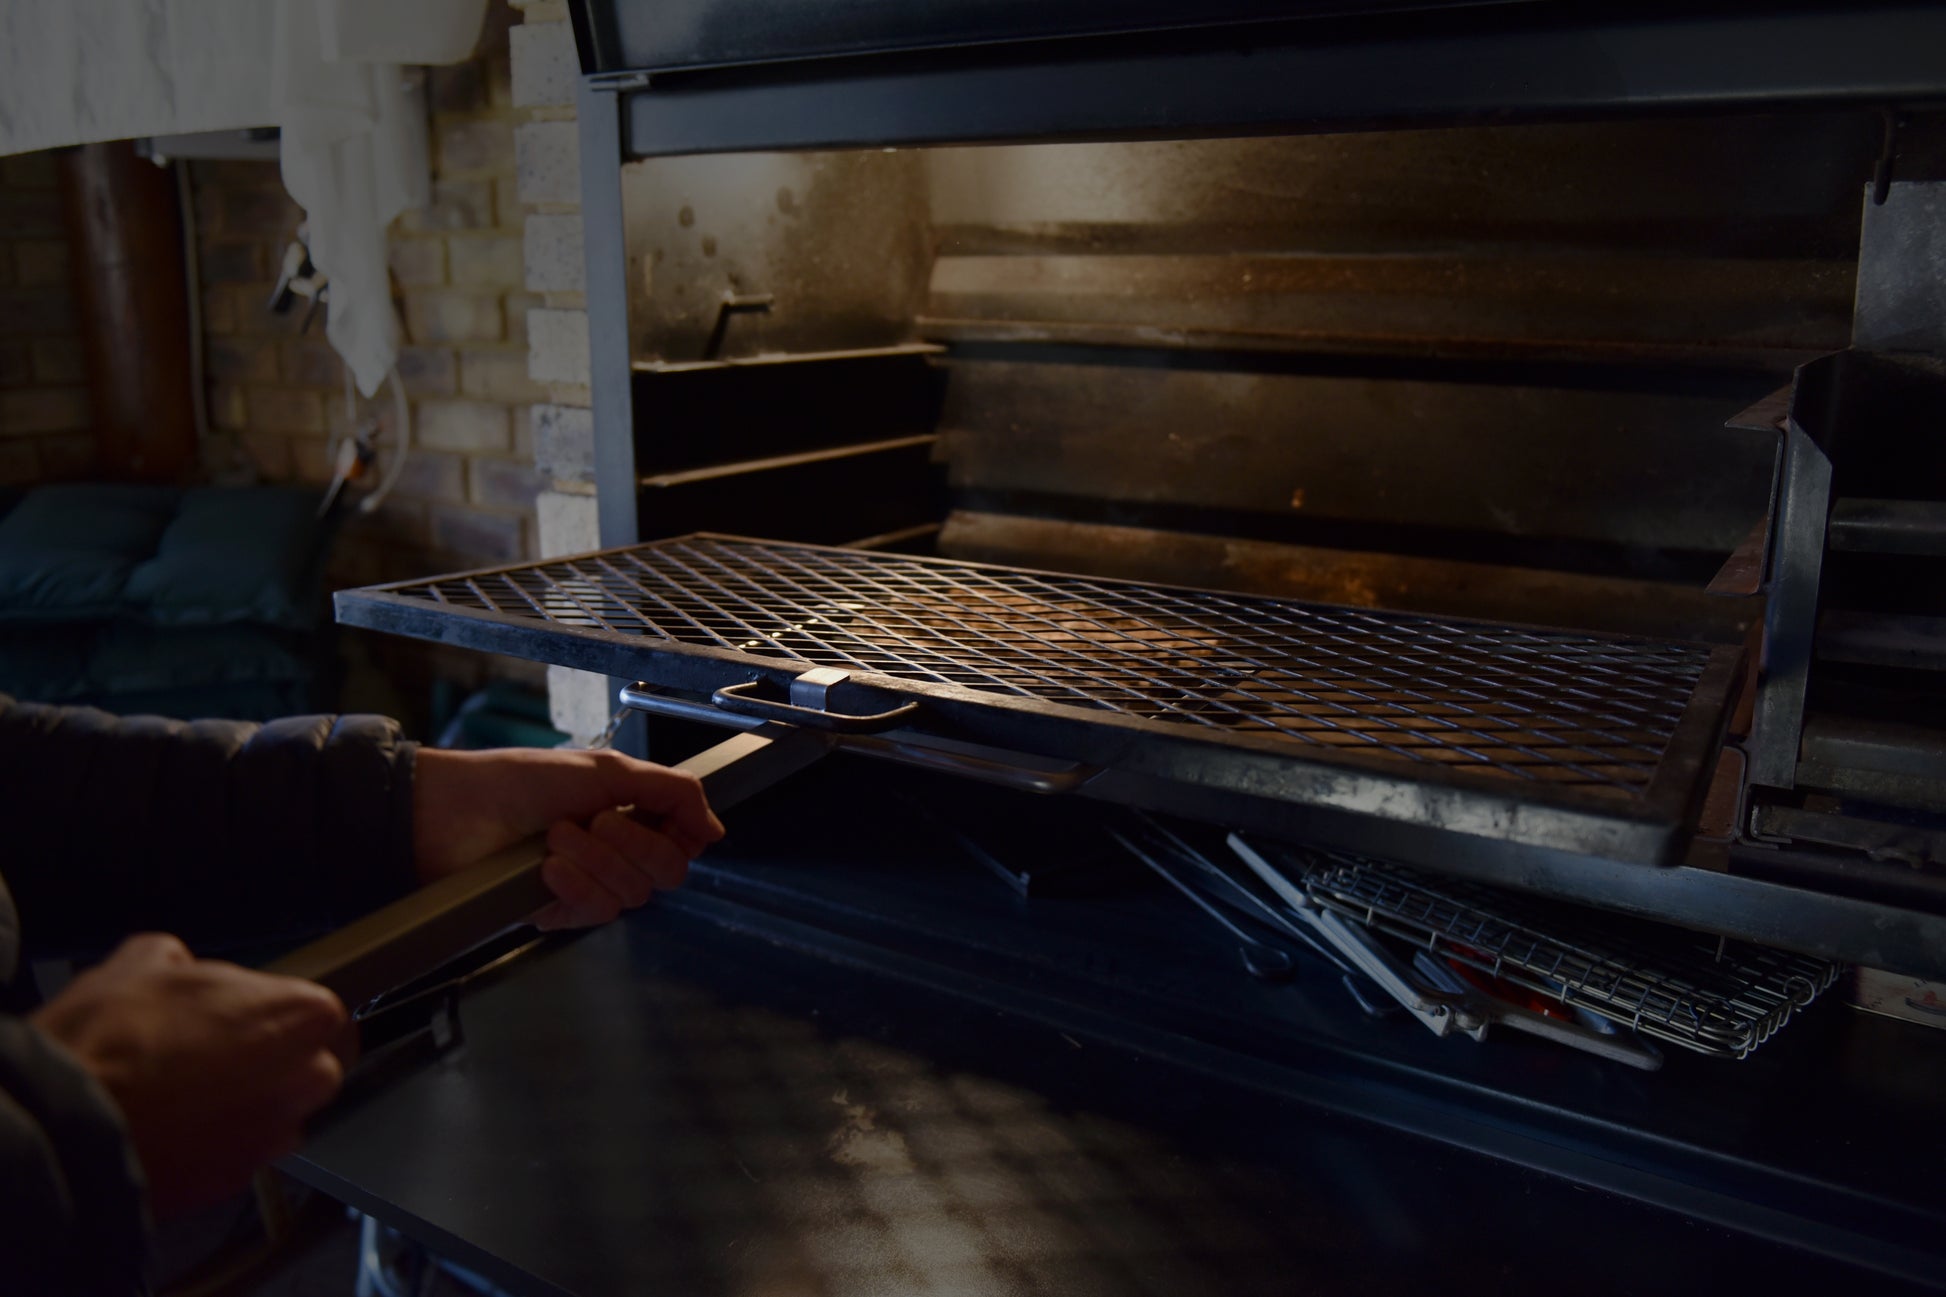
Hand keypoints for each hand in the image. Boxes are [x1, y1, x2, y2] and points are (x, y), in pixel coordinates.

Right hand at [31, 934, 349, 1218]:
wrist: (65, 1128)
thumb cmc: (109, 1042)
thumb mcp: (140, 963)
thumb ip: (180, 960)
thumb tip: (176, 964)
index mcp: (300, 1017)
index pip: (318, 1013)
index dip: (274, 1015)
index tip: (244, 1018)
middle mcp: (305, 1081)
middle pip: (308, 1069)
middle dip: (271, 1064)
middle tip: (214, 1056)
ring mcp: (272, 1137)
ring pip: (274, 1117)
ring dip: (243, 1107)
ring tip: (184, 1097)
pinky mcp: (234, 1181)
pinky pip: (236, 1155)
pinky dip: (212, 1145)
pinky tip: (171, 1130)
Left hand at [413, 747, 725, 929]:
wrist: (456, 811)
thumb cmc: (522, 780)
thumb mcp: (606, 770)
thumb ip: (671, 792)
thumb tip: (716, 828)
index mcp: (630, 814)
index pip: (685, 840)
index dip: (686, 833)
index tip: (673, 819)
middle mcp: (615, 853)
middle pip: (670, 871)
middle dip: (637, 843)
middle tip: (598, 818)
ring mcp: (589, 884)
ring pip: (634, 893)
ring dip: (596, 858)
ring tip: (555, 835)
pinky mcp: (561, 913)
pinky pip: (598, 910)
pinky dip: (577, 884)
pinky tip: (548, 867)